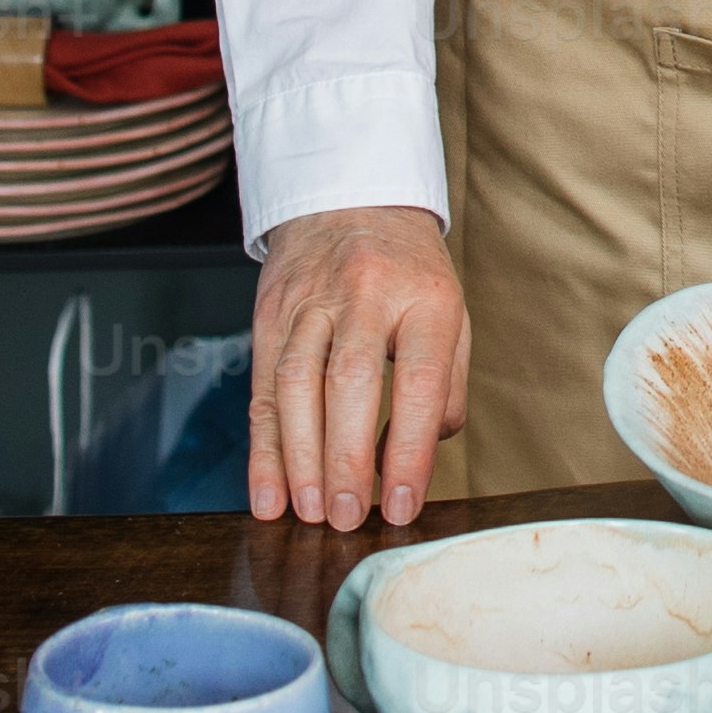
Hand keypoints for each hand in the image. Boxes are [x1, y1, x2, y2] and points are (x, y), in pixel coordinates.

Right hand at [247, 203, 467, 530]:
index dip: (408, 447)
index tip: (401, 504)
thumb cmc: (407, 272)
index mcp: (423, 296)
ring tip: (308, 513)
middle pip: (349, 382)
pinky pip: (261, 388)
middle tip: (346, 518)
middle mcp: (364, 295)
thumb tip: (417, 459)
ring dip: (298, 459)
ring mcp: (309, 302)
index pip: (418, 378)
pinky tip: (266, 494)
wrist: (347, 194)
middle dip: (343, 460)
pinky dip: (262, 448)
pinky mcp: (269, 315)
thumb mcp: (450, 314)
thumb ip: (444, 388)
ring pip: (295, 385)